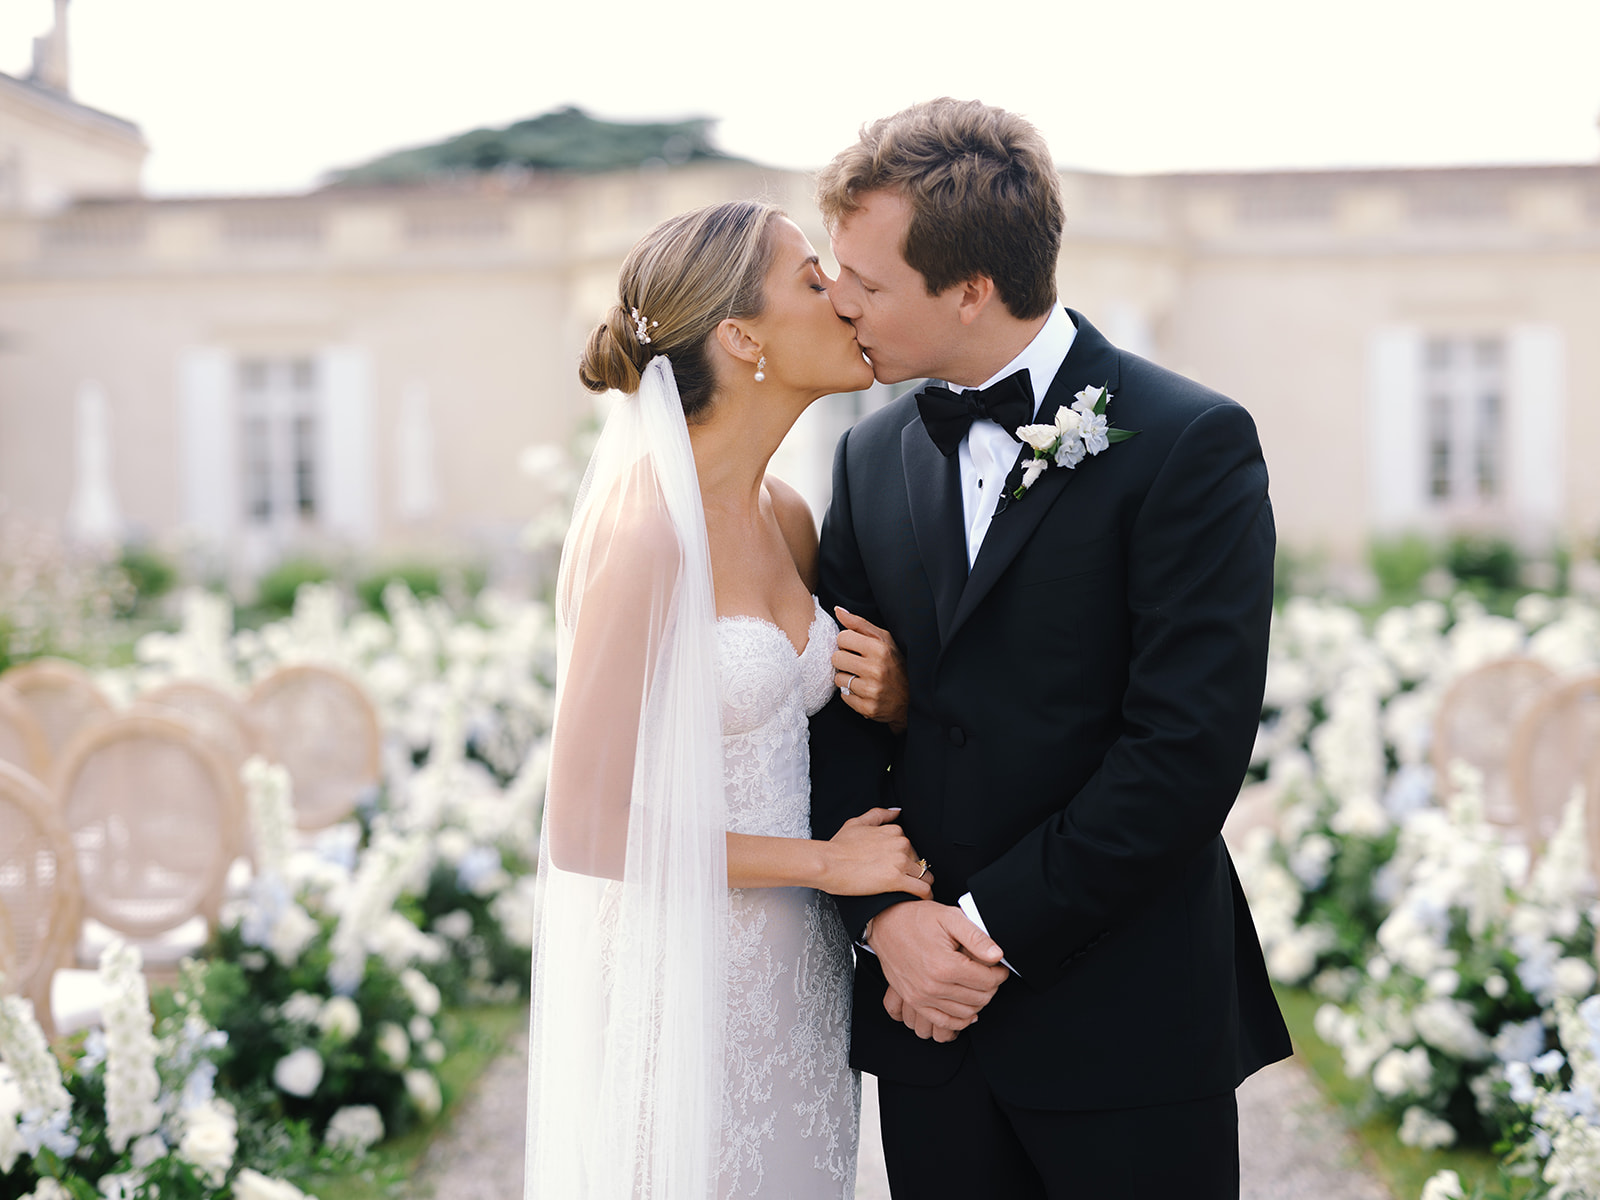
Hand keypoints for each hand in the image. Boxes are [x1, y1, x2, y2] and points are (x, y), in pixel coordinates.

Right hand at [819, 808, 932, 898]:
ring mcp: (899, 861)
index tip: (901, 867)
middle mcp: (900, 843)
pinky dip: (926, 895)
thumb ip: (878, 815)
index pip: (911, 847)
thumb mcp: (857, 823)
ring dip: (922, 883)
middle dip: (914, 872)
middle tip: (902, 882)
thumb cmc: (838, 847)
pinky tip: (922, 899)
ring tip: (915, 893)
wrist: (827, 863)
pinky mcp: (896, 880)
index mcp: (893, 831)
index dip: (906, 859)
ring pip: (924, 875)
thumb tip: (896, 811)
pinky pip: (922, 889)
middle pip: (919, 861)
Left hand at [833, 607, 908, 731]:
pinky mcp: (868, 708)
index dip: (847, 642)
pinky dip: (850, 694)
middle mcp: (876, 669)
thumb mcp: (884, 639)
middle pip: (836, 658)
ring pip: (838, 679)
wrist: (912, 698)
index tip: (856, 648)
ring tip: (861, 678)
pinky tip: (864, 691)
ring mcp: (872, 690)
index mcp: (880, 648)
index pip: (842, 637)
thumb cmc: (896, 663)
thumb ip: (859, 624)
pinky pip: (844, 697)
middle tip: (857, 664)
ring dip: (846, 678)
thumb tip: (837, 610)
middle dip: (844, 660)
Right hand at [867, 901, 1007, 1040]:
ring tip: (979, 986)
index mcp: (946, 965)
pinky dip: (960, 1020)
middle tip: (991, 974)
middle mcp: (933, 986)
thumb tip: (997, 956)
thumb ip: (977, 937)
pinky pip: (943, 1021)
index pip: (987, 981)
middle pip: (979, 998)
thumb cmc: (918, 918)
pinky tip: (967, 1010)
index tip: (999, 966)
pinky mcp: (914, 1001)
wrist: (886, 923)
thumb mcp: (950, 917)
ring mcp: (922, 996)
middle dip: (991, 987)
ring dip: (978, 1002)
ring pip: (965, 1012)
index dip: (999, 974)